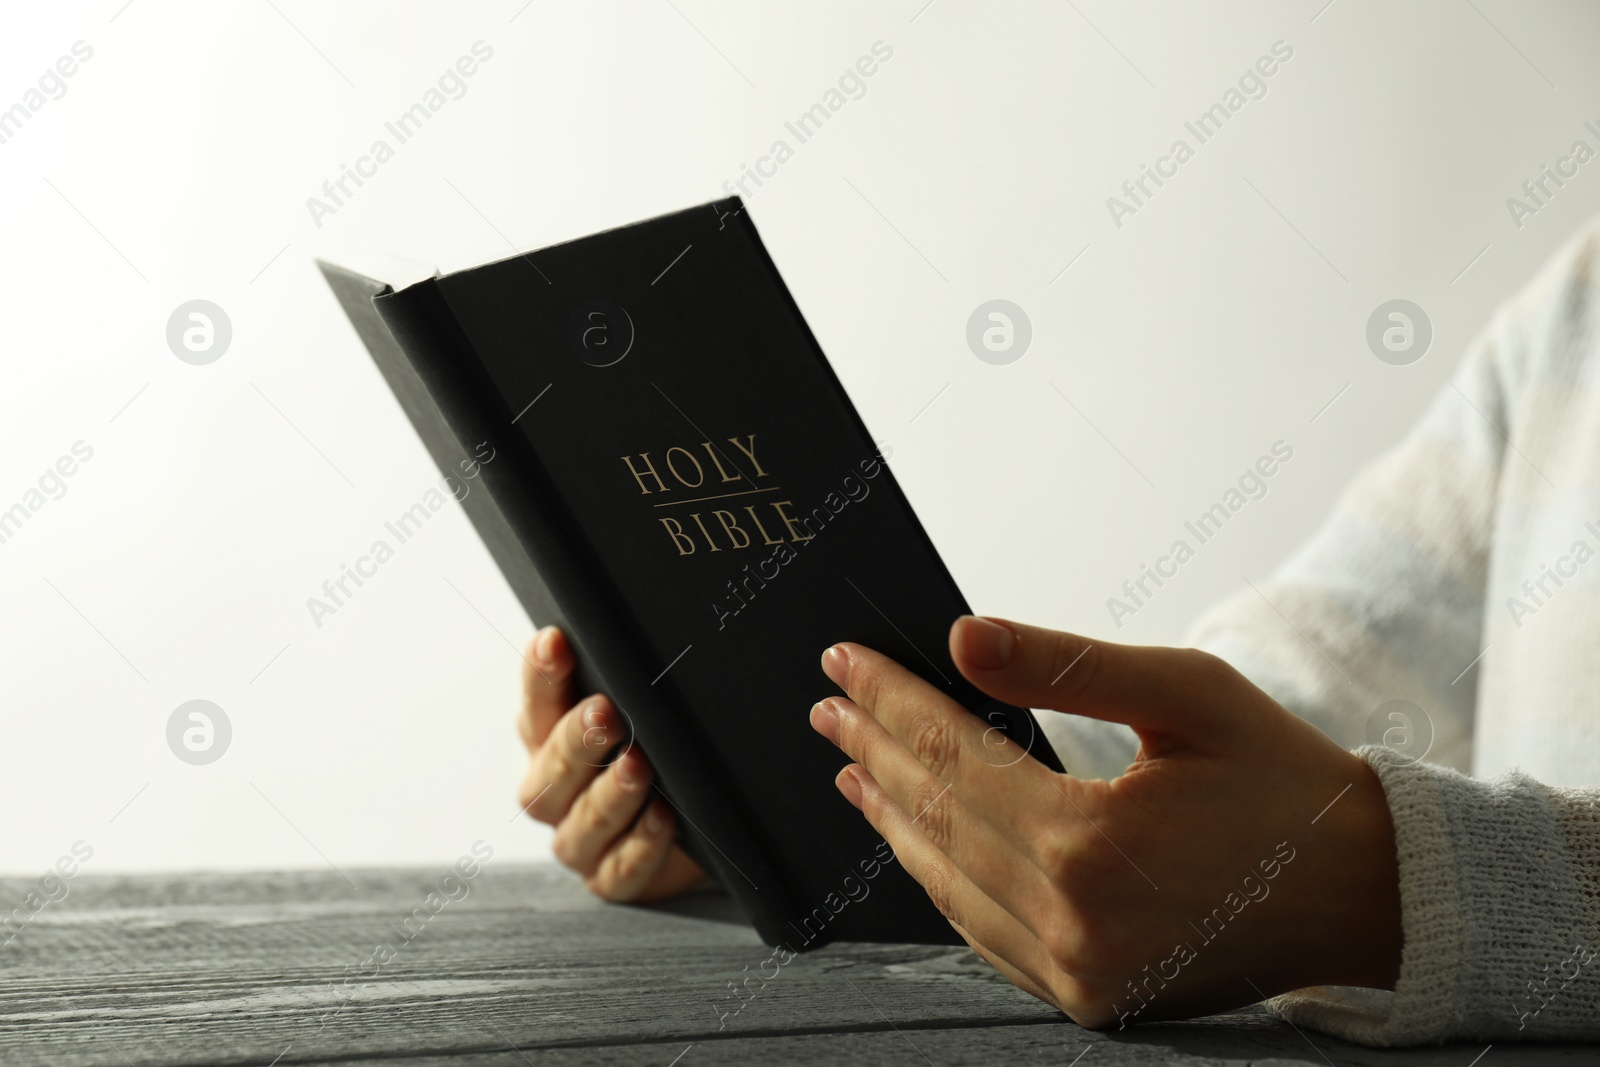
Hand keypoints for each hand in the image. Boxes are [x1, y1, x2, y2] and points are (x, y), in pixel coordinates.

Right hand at [517, 626, 708, 901]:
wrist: (690, 831)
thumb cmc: (654, 755)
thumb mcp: (638, 712)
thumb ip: (623, 680)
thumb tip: (628, 631)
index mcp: (547, 741)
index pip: (536, 702)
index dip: (542, 674)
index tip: (555, 641)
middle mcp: (553, 793)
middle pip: (553, 768)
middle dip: (578, 740)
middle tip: (604, 713)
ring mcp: (578, 841)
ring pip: (585, 822)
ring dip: (612, 793)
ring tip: (638, 766)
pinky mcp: (611, 880)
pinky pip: (621, 869)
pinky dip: (642, 844)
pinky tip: (662, 818)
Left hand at [809, 616, 1401, 1026]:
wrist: (1364, 890)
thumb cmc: (1280, 778)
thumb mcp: (1186, 694)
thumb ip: (1064, 668)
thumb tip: (961, 637)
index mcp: (1092, 846)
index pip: (954, 758)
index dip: (892, 702)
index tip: (845, 661)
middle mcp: (1073, 924)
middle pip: (939, 820)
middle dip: (877, 752)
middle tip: (829, 706)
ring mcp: (1079, 976)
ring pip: (949, 885)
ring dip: (894, 820)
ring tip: (853, 768)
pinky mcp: (1091, 1000)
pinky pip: (986, 934)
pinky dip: (942, 880)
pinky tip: (915, 839)